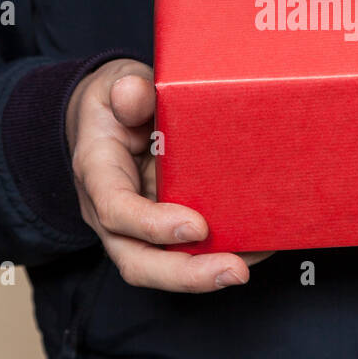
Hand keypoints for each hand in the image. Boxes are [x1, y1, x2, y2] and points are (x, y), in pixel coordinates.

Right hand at [66, 58, 271, 291]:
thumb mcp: (115, 84)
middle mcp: (112, 214)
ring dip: (210, 273)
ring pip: (164, 267)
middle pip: (138, 261)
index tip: (197, 226)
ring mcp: (138, 228)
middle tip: (235, 270)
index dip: (153, 225)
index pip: (116, 210)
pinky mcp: (164, 230)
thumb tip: (134, 93)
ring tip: (254, 263)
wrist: (110, 119)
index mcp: (98, 174)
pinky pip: (187, 254)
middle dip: (186, 274)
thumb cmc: (114, 104)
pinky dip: (222, 255)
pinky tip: (259, 248)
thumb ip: (127, 91)